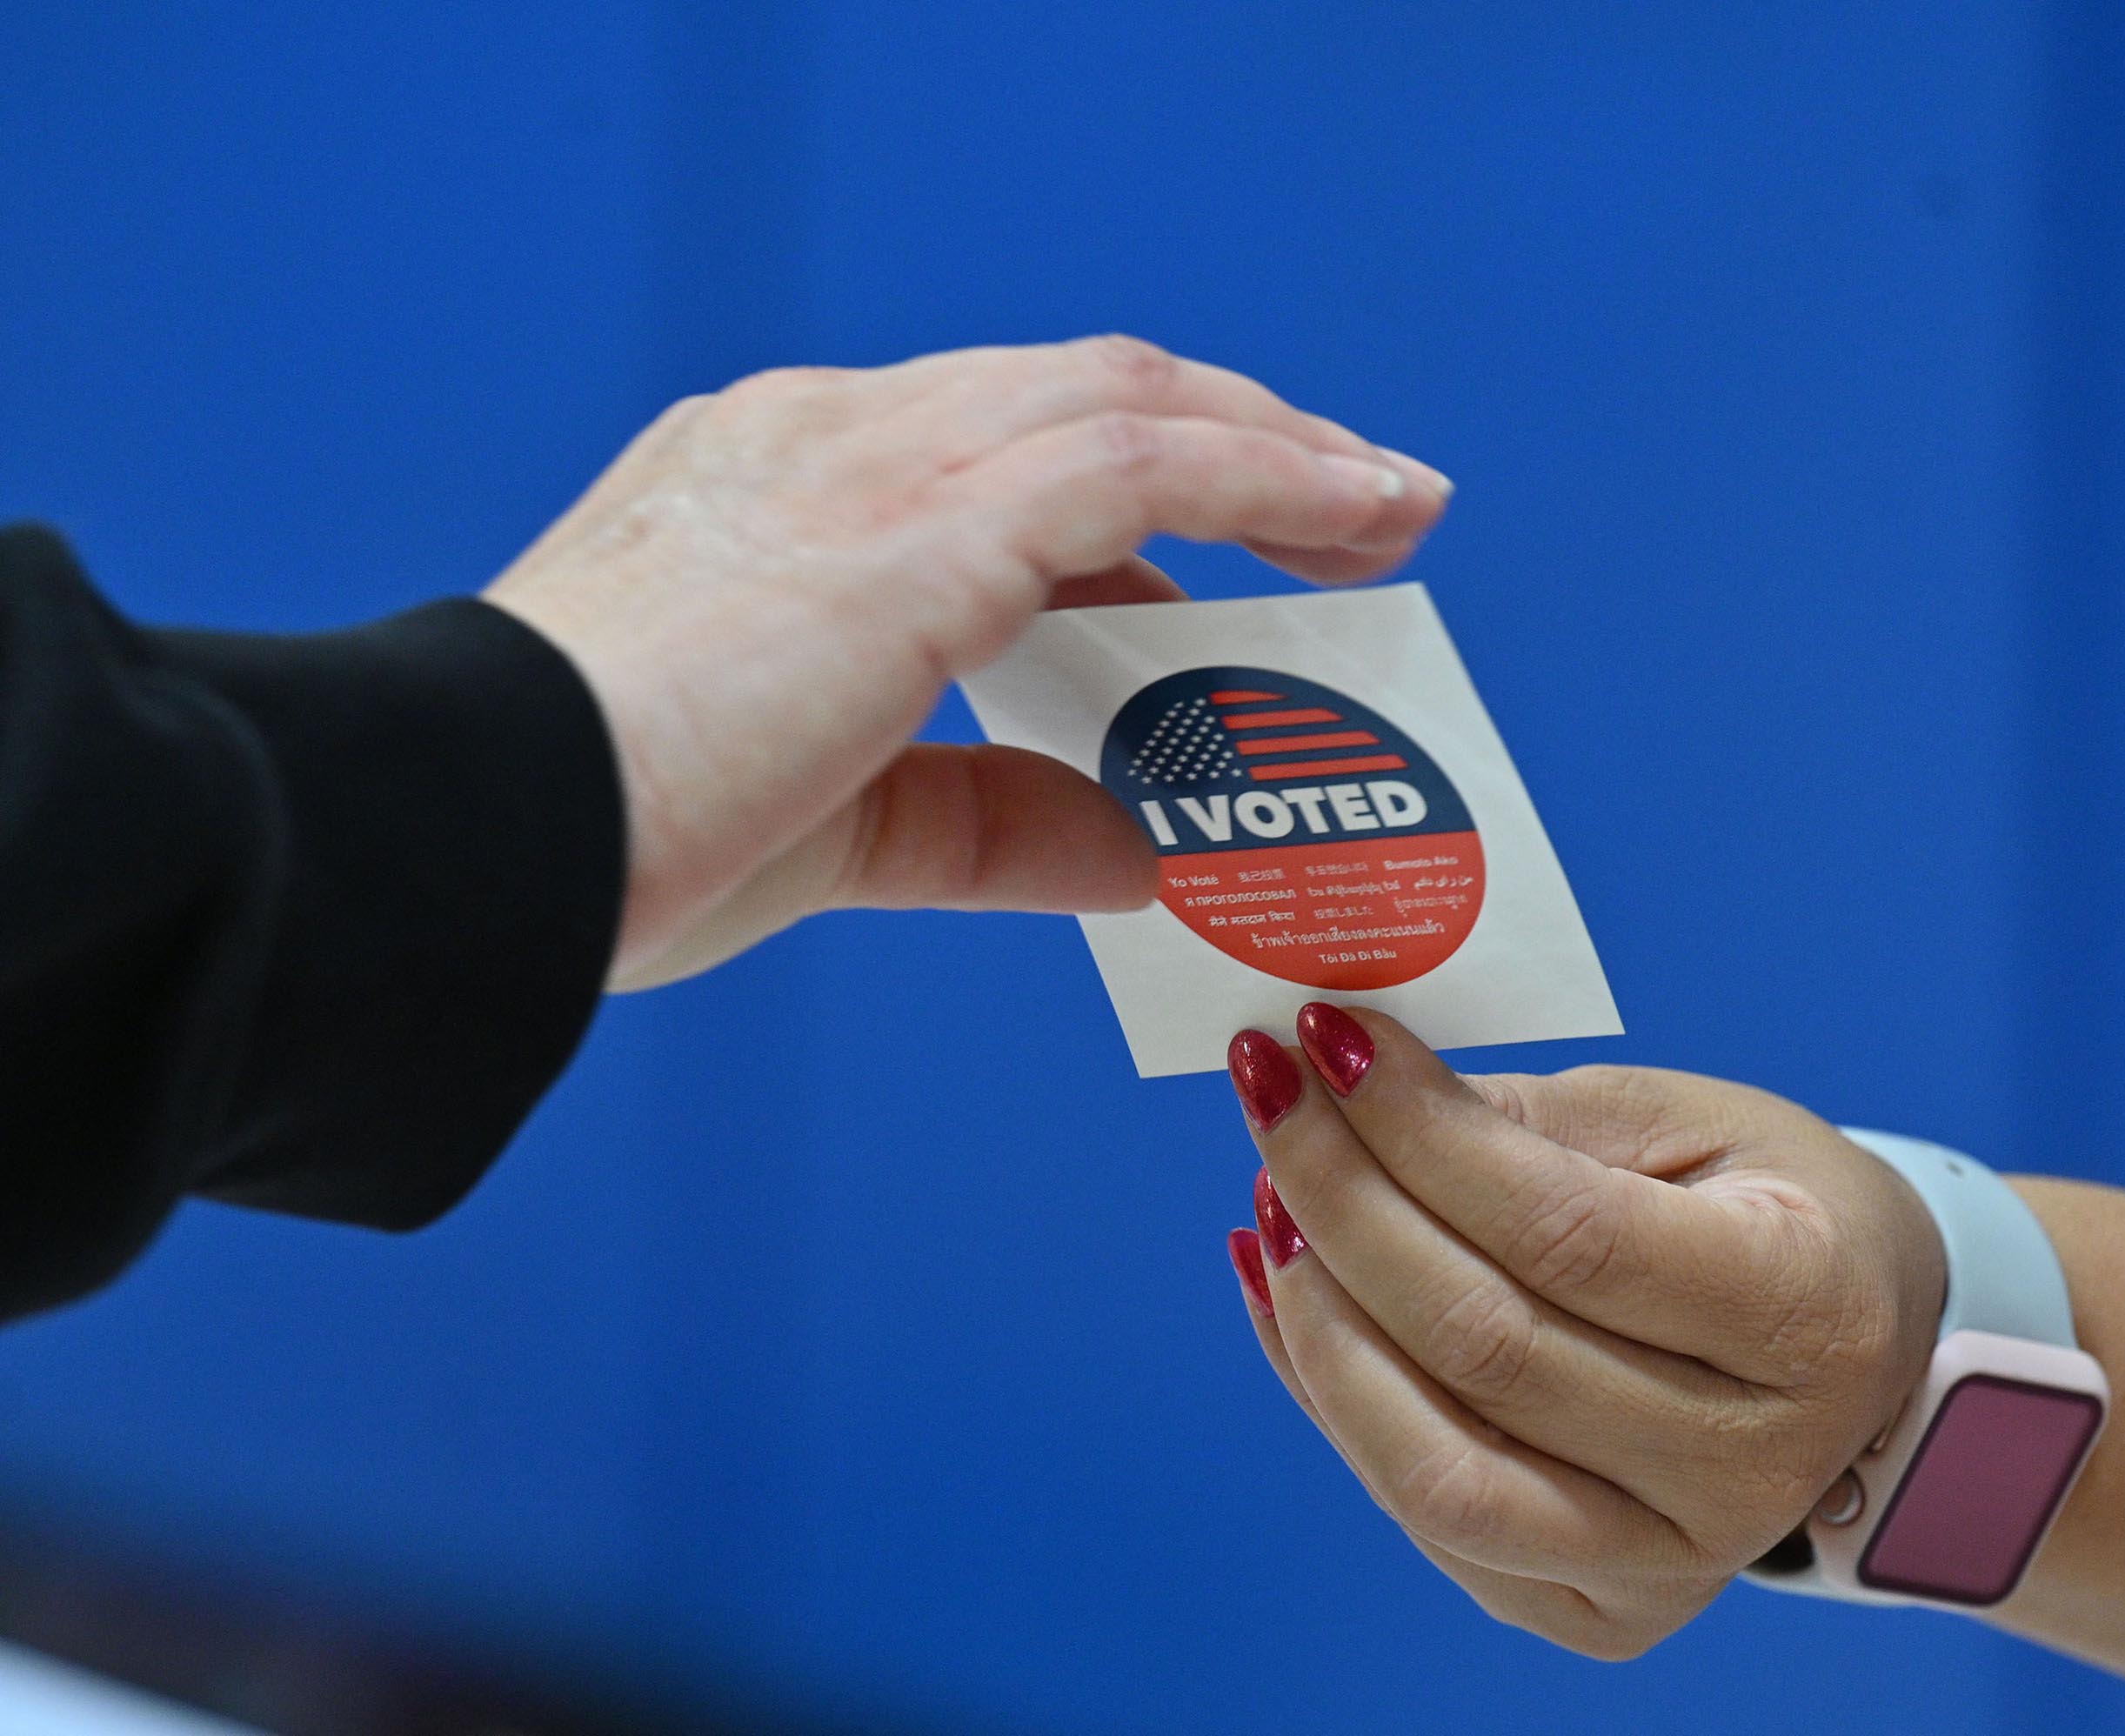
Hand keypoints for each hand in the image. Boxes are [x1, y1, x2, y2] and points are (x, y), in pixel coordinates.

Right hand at [483, 337, 1449, 989]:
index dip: (1140, 498)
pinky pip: (1138, 467)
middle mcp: (825, 442)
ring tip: (1392, 506)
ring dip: (1279, 453)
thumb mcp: (836, 833)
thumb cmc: (596, 845)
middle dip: (1235, 446)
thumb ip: (994, 825)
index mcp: (776, 490)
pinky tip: (1357, 515)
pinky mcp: (914, 529)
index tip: (1236, 560)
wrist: (462, 844)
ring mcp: (866, 467)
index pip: (999, 460)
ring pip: (1127, 406)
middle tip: (1357, 508)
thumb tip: (1144, 853)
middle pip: (1083, 400)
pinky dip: (1264, 484)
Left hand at [1222, 1005, 1943, 1658]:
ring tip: (1272, 1202)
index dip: (1426, 1137)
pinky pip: (1423, 1514)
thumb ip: (1527, 1122)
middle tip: (1273, 1098)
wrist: (1851, 1351)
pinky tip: (1291, 1291)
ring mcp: (1670, 1565)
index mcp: (1807, 1315)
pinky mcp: (1594, 1612)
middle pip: (1487, 1346)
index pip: (1569, 1235)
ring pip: (1434, 1464)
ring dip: (1318, 1320)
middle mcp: (1750, 1469)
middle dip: (1346, 1203)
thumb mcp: (1688, 1120)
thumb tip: (1350, 1090)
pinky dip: (1332, 1397)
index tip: (1329, 1041)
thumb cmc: (1768, 1207)